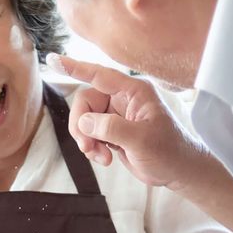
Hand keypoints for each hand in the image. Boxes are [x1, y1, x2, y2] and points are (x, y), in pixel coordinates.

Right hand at [55, 55, 206, 191]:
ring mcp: (117, 116)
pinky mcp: (114, 132)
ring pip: (86, 120)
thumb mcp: (141, 139)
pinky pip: (91, 134)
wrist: (179, 172)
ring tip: (101, 157)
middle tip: (88, 147)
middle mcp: (124, 100)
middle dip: (82, 126)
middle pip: (86, 102)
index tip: (53, 60)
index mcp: (134, 92)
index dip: (75, 67)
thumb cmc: (170, 151)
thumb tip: (84, 121)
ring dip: (87, 140)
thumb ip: (111, 128)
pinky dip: (92, 148)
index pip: (99, 75)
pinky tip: (105, 159)